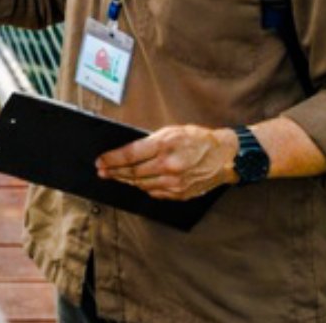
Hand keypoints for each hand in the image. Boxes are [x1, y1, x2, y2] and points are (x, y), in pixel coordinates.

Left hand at [96, 125, 237, 199]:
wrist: (225, 156)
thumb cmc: (198, 140)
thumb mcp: (172, 131)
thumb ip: (150, 141)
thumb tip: (128, 151)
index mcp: (164, 146)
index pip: (129, 155)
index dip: (111, 159)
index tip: (100, 161)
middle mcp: (168, 166)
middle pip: (132, 172)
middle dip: (114, 171)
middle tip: (102, 171)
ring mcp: (174, 183)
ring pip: (141, 184)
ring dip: (126, 181)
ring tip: (116, 177)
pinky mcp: (180, 194)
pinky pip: (155, 193)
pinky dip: (143, 188)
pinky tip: (136, 183)